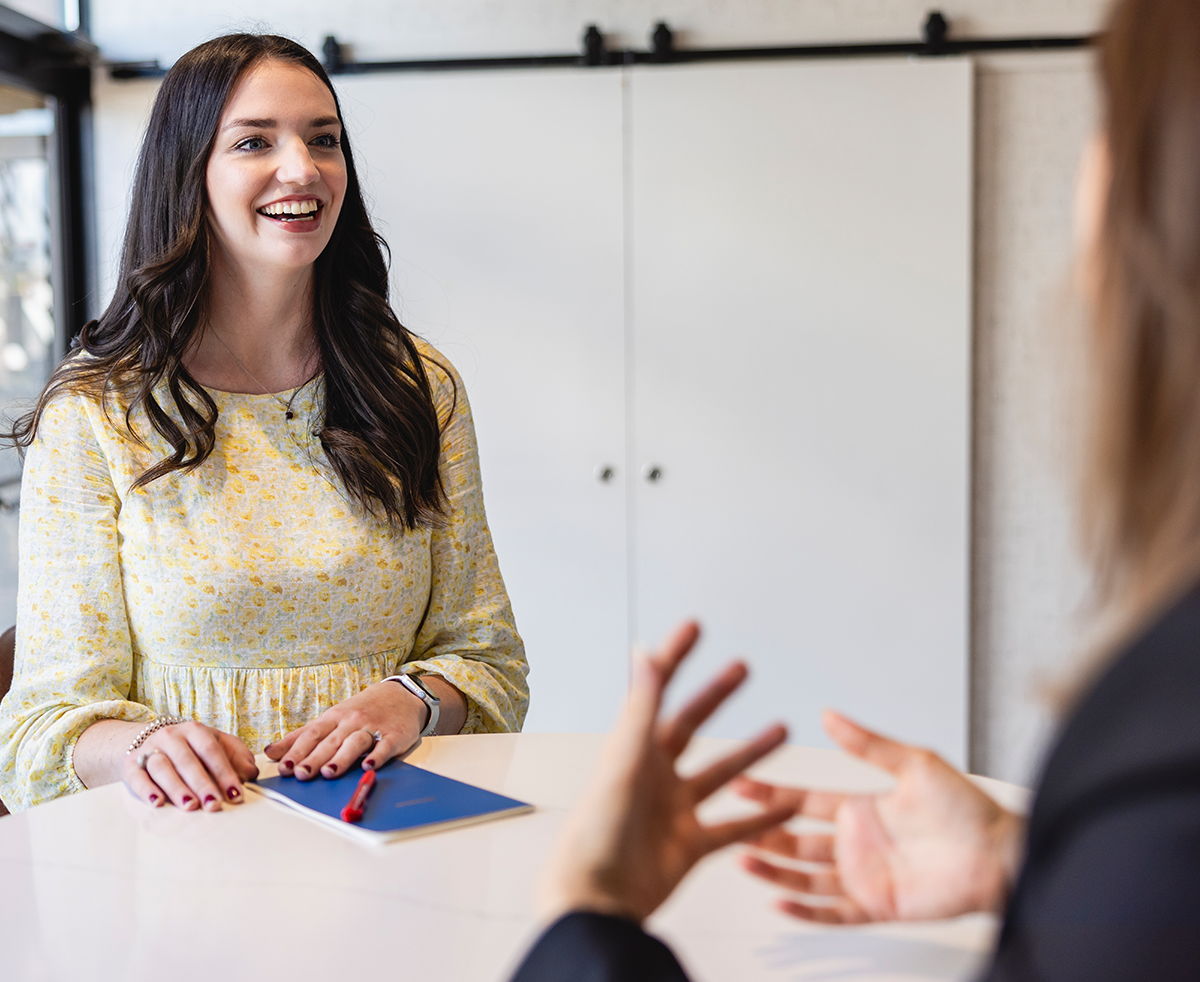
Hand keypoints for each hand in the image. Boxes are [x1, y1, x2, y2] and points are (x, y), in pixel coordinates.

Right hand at [122, 721, 257, 810]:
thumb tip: (252, 773)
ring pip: (162, 767)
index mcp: (195, 730)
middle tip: (214, 805)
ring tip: (190, 806)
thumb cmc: (189, 748)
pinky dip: (146, 790)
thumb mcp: (214, 744)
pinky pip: (137, 777)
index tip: (236, 794)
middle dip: (202, 784)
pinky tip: (157, 803)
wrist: (145, 740)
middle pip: (187, 760)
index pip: (212, 750)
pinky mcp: (130, 764)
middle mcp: (171, 736)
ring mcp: (148, 749)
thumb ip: (235, 756)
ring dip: (177, 787)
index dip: (225, 773)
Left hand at [264, 680, 427, 779]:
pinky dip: (378, 755)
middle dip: (315, 758)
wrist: (402, 695)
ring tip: (329, 773)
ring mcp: (373, 727)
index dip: (298, 750)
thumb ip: (302, 736)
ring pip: (355, 742)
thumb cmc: (361, 710)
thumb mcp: (331, 717)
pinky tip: (369, 765)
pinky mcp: (394, 735)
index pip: (312, 734)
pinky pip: (385, 746)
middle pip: (331, 741)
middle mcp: (352, 721)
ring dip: (342, 758)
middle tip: (301, 774)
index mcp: (334, 717)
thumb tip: (270, 752)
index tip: (285, 767)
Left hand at [539, 621, 793, 923]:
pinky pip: (733, 828)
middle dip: (716, 696)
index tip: (695, 627)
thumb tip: (646, 651)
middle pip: (691, 726)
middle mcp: (652, 776)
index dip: (675, 658)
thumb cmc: (598, 831)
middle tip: (744, 667)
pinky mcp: (689, 847)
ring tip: (784, 729)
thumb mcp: (624, 762)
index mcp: (632, 750)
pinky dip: (762, 818)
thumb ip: (641, 708)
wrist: (595, 903)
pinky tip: (793, 804)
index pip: (656, 691)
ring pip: (720, 774)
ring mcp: (672, 811)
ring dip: (751, 753)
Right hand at [736, 710, 1022, 923]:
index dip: (770, 793)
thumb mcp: (914, 764)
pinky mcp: (877, 905)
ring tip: (742, 860)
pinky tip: (780, 901)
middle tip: (728, 824)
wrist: (1000, 855)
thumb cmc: (968, 809)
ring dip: (773, 870)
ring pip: (804, 876)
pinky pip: (833, 912)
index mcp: (860, 807)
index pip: (802, 801)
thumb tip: (829, 715)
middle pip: (794, 840)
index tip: (741, 783)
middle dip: (761, 832)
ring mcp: (863, 875)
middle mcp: (856, 842)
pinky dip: (805, 909)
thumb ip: (868, 743)